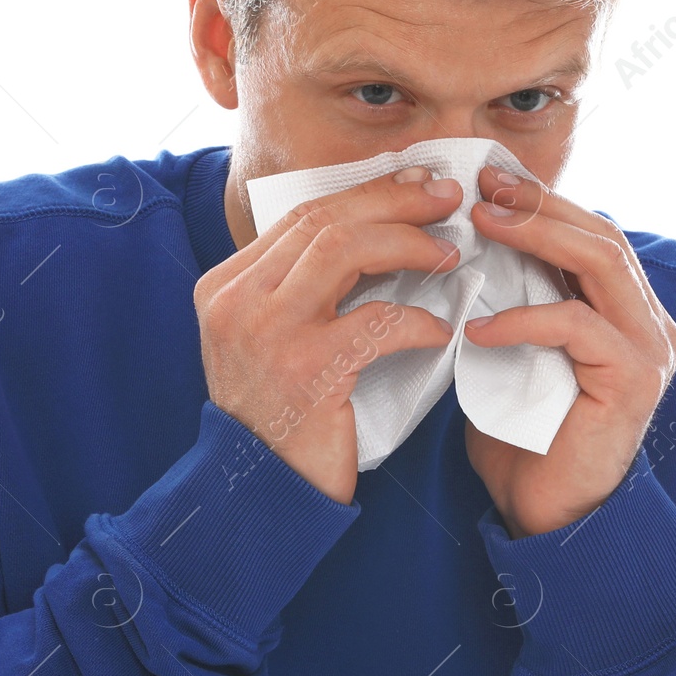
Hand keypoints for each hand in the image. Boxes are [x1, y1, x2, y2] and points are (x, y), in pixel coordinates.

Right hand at [195, 165, 461, 503]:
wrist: (259, 493)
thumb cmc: (279, 417)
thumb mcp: (269, 340)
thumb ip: (301, 289)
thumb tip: (375, 229)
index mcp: (227, 285)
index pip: (301, 214)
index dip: (367, 191)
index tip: (415, 182)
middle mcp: (237, 300)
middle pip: (325, 219)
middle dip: (395, 201)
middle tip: (446, 199)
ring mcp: (266, 332)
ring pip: (345, 249)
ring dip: (407, 244)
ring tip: (448, 256)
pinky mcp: (306, 371)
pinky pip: (376, 322)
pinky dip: (416, 321)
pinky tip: (438, 330)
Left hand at [461, 164, 675, 537]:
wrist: (545, 517)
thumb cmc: (524, 438)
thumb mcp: (514, 353)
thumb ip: (513, 302)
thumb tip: (467, 246)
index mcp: (626, 311)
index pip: (591, 233)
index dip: (543, 201)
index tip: (488, 179)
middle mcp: (649, 322)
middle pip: (601, 235)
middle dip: (540, 203)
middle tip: (482, 187)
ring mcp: (649, 349)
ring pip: (600, 263)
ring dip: (537, 235)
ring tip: (480, 226)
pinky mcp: (633, 381)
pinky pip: (577, 326)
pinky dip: (524, 319)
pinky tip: (478, 329)